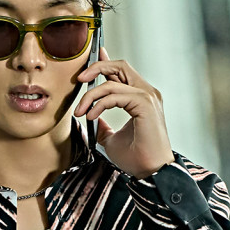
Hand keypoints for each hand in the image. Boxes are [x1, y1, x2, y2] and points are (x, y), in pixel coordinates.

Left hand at [73, 48, 172, 178]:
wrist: (150, 172)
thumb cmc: (136, 158)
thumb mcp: (111, 140)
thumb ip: (102, 126)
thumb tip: (92, 119)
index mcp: (141, 98)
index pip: (122, 72)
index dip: (106, 62)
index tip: (92, 58)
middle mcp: (146, 93)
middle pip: (120, 66)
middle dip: (96, 68)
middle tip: (79, 79)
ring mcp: (148, 96)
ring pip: (113, 81)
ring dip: (91, 95)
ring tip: (81, 111)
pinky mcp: (145, 104)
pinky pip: (115, 95)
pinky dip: (99, 104)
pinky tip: (91, 116)